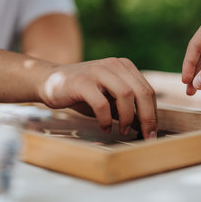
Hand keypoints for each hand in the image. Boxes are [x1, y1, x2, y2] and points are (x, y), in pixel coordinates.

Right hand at [38, 57, 157, 138]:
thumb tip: (145, 126)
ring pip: (126, 95)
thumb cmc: (82, 93)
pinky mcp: (82, 82)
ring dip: (127, 118)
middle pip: (142, 92)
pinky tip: (104, 127)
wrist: (48, 81)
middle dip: (147, 117)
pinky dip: (106, 119)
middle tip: (146, 136)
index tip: (152, 133)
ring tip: (123, 131)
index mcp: (124, 67)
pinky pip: (102, 103)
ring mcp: (98, 71)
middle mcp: (114, 65)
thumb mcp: (108, 99)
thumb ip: (125, 109)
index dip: (153, 114)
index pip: (147, 91)